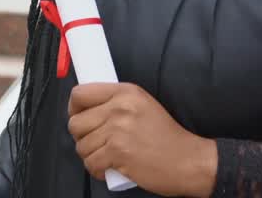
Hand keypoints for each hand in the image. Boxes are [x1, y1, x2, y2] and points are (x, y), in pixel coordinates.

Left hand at [68, 82, 216, 197]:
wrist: (188, 160)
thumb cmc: (166, 136)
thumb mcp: (143, 105)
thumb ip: (117, 102)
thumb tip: (85, 110)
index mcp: (125, 92)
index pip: (80, 93)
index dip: (73, 108)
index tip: (78, 117)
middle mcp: (120, 107)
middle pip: (75, 123)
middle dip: (81, 137)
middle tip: (95, 143)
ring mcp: (118, 130)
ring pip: (81, 146)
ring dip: (90, 156)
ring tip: (106, 157)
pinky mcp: (118, 153)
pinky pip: (91, 163)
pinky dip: (97, 170)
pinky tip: (108, 169)